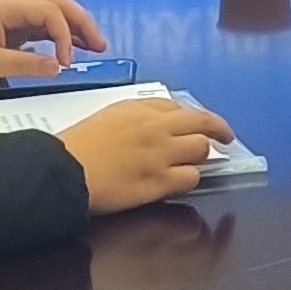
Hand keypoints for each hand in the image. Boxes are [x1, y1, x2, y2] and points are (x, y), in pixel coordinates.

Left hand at [0, 0, 108, 85]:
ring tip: (93, 46)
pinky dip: (58, 36)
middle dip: (82, 22)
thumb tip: (57, 66)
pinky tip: (66, 49)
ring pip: (51, 14)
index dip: (66, 35)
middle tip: (100, 44)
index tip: (68, 60)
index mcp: (8, 8)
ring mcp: (11, 17)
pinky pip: (41, 27)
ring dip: (73, 28)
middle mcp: (12, 7)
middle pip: (58, 5)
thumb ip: (26, 64)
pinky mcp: (8, 28)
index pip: (51, 13)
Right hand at [61, 95, 236, 211]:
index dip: (194, 117)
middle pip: (203, 123)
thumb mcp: (107, 117)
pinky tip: (181, 181)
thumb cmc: (77, 146)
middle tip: (226, 137)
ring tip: (193, 163)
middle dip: (219, 129)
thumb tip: (162, 122)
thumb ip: (137, 117)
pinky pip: (190, 178)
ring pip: (201, 149)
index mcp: (140, 109)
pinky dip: (190, 179)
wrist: (64, 170)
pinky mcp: (159, 181)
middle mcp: (155, 128)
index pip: (179, 108)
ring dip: (200, 156)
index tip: (200, 123)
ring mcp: (160, 155)